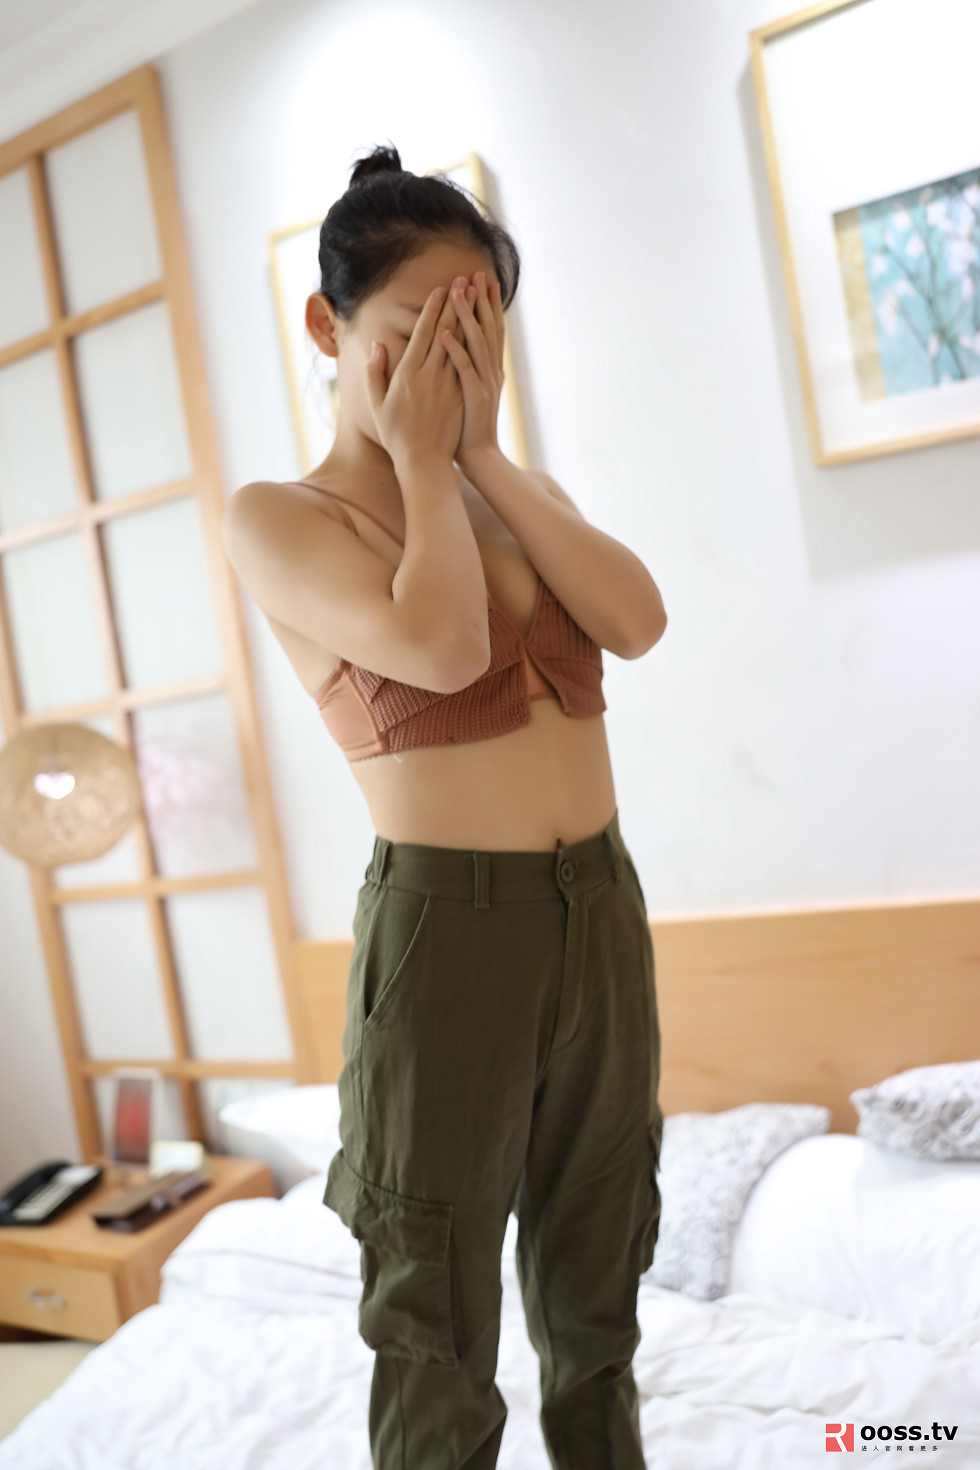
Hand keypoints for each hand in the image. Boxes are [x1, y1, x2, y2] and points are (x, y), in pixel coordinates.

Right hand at [364, 286, 463, 465]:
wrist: (423, 463)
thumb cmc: (396, 436)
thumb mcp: (376, 405)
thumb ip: (374, 373)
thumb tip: (376, 346)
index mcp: (407, 375)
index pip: (423, 333)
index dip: (433, 309)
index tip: (441, 289)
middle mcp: (430, 376)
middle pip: (446, 331)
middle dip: (456, 304)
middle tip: (464, 280)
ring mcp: (449, 385)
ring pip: (463, 344)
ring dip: (471, 317)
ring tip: (477, 297)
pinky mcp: (461, 396)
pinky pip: (472, 363)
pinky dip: (478, 343)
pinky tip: (484, 328)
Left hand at [440, 271, 505, 465]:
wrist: (479, 456)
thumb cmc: (468, 427)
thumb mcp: (473, 393)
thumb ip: (469, 369)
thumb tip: (461, 348)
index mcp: (489, 369)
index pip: (489, 330)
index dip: (486, 305)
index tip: (480, 282)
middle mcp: (490, 371)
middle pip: (486, 329)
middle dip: (480, 300)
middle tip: (475, 274)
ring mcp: (484, 383)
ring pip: (475, 343)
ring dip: (466, 316)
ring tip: (456, 293)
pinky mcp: (474, 397)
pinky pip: (463, 370)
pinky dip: (454, 351)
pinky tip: (443, 335)